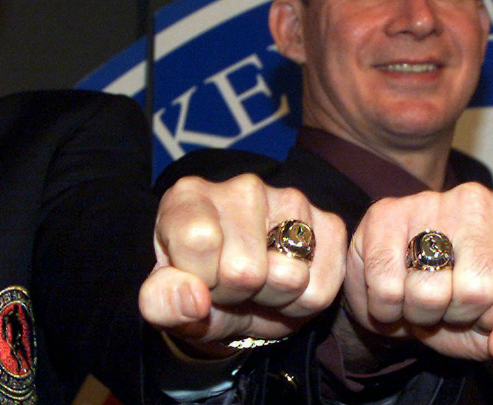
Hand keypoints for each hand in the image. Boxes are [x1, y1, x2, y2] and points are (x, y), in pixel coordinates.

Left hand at [139, 174, 346, 355]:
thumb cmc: (199, 293)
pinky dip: (302, 304)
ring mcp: (291, 200)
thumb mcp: (167, 305)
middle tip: (230, 289)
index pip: (200, 239)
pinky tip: (285, 287)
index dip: (200, 279)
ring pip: (289, 278)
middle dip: (236, 295)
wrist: (240, 300)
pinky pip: (321, 289)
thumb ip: (163, 303)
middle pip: (245, 270)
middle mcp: (243, 188)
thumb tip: (194, 299)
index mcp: (190, 197)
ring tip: (258, 287)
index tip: (198, 280)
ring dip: (272, 299)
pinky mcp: (328, 223)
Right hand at [343, 183, 492, 364]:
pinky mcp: (384, 214)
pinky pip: (386, 287)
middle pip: (478, 288)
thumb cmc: (461, 301)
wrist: (399, 288)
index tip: (489, 308)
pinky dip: (387, 307)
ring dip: (421, 312)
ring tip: (423, 294)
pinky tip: (394, 289)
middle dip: (460, 314)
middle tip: (450, 301)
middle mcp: (478, 199)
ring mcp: (429, 201)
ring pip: (430, 291)